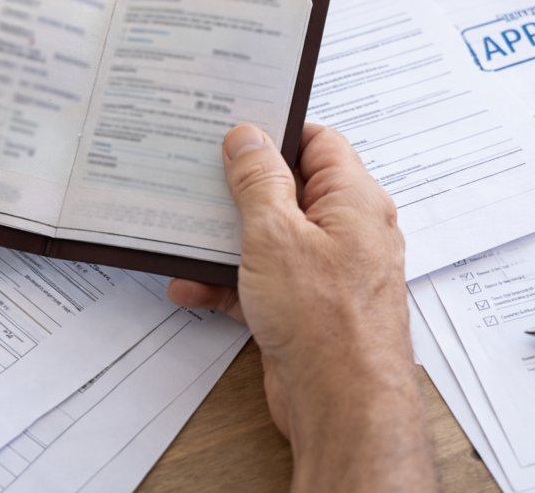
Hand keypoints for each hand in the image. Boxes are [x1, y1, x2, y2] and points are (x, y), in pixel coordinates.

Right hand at [168, 123, 435, 491]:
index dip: (277, 131)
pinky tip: (190, 285)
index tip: (235, 129)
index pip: (319, 143)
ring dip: (226, 239)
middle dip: (241, 188)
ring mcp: (325, 271)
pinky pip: (262, 281)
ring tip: (182, 231)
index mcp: (353, 200)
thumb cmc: (327, 320)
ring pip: (270, 238)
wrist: (342, 405)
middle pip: (289, 190)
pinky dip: (228, 281)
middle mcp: (345, 231)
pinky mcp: (305, 307)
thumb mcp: (276, 234)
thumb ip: (258, 181)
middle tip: (198, 176)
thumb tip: (248, 138)